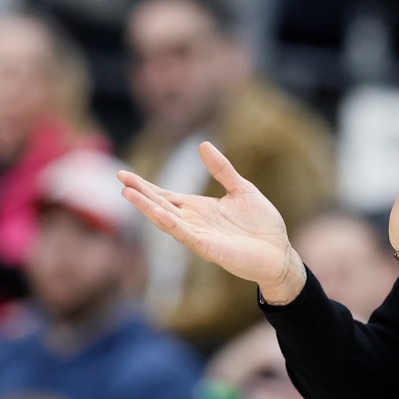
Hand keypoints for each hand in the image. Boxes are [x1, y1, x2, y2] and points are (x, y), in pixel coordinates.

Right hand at [117, 141, 305, 303]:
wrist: (280, 253)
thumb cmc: (262, 225)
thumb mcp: (242, 189)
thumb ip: (222, 169)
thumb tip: (202, 144)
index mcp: (199, 208)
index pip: (165, 195)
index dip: (146, 186)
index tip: (124, 175)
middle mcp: (194, 222)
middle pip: (160, 205)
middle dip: (139, 192)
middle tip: (119, 177)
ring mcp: (199, 235)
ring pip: (166, 220)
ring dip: (147, 207)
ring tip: (127, 192)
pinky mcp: (208, 248)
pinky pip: (185, 235)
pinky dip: (170, 223)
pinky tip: (157, 213)